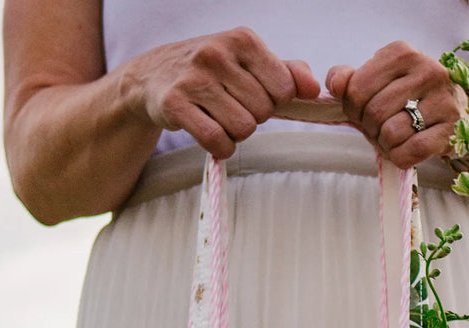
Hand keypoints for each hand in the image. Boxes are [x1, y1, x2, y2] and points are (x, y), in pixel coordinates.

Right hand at [127, 27, 320, 158]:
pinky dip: (221, 148)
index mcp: (242, 39)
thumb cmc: (211, 70)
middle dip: (253, 117)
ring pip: (243, 128)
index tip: (254, 95)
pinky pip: (216, 141)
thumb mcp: (248, 61)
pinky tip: (213, 138)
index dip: (274, 101)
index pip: (285, 89)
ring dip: (236, 134)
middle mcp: (217, 53)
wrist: (153, 75)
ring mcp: (194, 78)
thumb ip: (286, 72)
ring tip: (220, 119)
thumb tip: (314, 88)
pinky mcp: (175, 104)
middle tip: (232, 107)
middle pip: (264, 112)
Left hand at [326, 42, 467, 167]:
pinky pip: (412, 150)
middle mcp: (425, 70)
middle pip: (374, 113)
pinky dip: (402, 157)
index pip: (357, 89)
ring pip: (392, 133)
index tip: (363, 113)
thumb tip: (335, 85)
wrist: (454, 112)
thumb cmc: (406, 97)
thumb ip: (350, 80)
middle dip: (370, 129)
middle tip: (379, 129)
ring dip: (386, 145)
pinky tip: (406, 150)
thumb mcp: (376, 81)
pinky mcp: (450, 128)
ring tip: (394, 139)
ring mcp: (442, 98)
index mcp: (401, 53)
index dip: (353, 110)